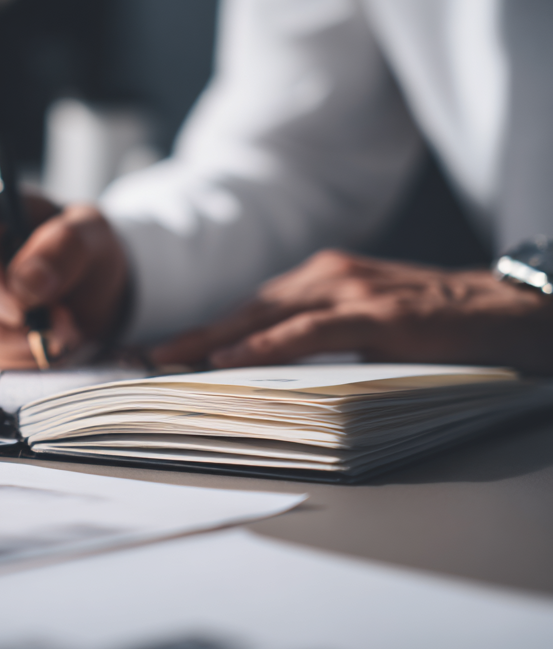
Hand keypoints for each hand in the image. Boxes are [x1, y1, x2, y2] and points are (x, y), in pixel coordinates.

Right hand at [0, 183, 129, 367]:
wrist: (85, 287)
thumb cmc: (80, 249)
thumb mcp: (91, 235)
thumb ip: (65, 248)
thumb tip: (26, 283)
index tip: (20, 310)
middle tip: (56, 326)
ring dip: (5, 342)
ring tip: (55, 333)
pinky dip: (0, 355)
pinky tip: (33, 344)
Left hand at [149, 249, 552, 374]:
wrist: (511, 309)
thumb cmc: (439, 322)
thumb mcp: (368, 323)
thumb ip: (321, 335)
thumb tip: (267, 371)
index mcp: (321, 279)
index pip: (246, 309)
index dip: (199, 332)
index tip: (155, 355)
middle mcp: (326, 277)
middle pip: (241, 310)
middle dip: (187, 337)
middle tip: (137, 363)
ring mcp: (351, 291)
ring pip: (263, 316)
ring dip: (210, 340)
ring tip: (164, 365)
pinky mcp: (377, 314)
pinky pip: (309, 331)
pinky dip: (267, 345)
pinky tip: (232, 360)